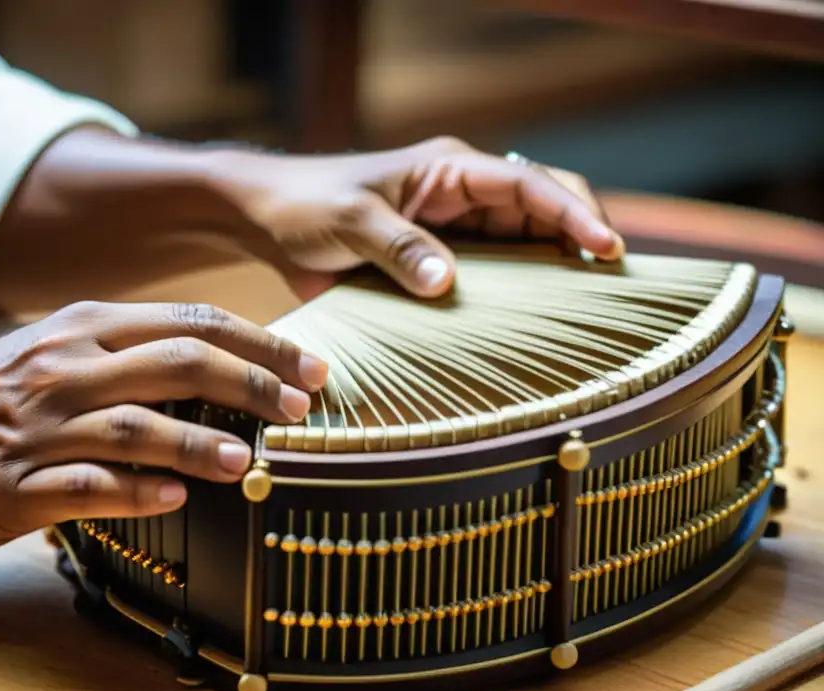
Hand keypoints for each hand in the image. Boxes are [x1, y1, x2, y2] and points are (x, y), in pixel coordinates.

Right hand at [0, 302, 327, 554]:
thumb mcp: (58, 348)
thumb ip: (132, 352)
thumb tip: (223, 366)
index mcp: (85, 328)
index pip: (190, 322)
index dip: (258, 345)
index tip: (309, 369)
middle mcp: (66, 369)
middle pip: (176, 363)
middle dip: (248, 383)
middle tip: (300, 408)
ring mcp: (39, 428)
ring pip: (135, 426)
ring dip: (198, 443)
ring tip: (249, 462)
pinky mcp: (13, 486)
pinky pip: (84, 487)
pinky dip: (134, 493)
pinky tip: (173, 503)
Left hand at [222, 136, 624, 300]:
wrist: (268, 220)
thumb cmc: (307, 205)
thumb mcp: (350, 220)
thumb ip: (398, 246)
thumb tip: (446, 282)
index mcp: (450, 170)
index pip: (531, 184)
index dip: (574, 214)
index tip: (606, 249)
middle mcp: (462, 197)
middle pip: (543, 214)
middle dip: (581, 242)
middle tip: (615, 286)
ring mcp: (453, 232)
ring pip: (524, 248)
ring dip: (554, 275)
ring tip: (591, 313)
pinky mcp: (436, 264)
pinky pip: (491, 279)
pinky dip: (516, 298)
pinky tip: (534, 327)